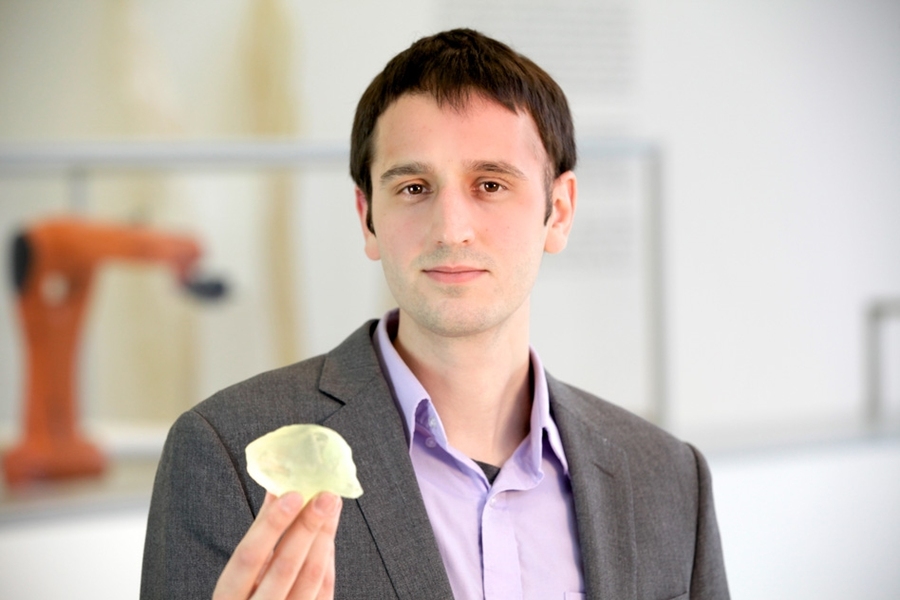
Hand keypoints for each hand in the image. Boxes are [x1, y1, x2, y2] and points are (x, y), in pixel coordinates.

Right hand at [213, 491, 342, 599]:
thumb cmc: (245, 595)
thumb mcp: (241, 570)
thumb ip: (259, 532)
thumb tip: (277, 486)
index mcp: (228, 596)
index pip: (248, 557)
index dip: (270, 525)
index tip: (293, 495)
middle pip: (285, 567)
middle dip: (308, 528)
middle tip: (326, 496)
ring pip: (310, 578)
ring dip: (324, 537)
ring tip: (332, 506)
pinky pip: (323, 590)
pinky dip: (328, 559)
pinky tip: (328, 536)